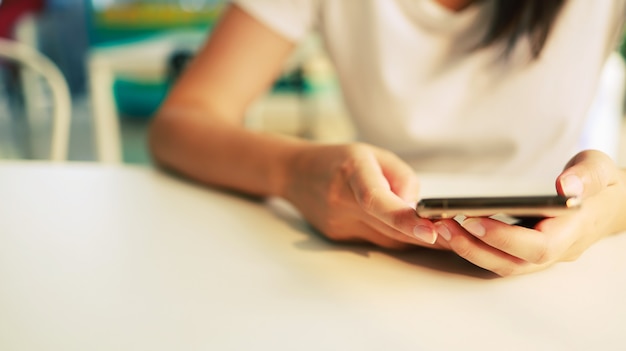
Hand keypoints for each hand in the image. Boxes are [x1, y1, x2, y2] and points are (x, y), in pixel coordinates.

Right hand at [283, 142, 438, 248]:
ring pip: (385, 239)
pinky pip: (375, 241)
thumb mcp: (373, 153)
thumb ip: (401, 178)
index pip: (376, 200)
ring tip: (446, 237)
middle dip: (425, 235)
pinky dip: (396, 237)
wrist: (295, 173)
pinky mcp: (337, 237)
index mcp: (350, 171)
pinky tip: (415, 234)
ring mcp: (336, 224)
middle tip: (459, 238)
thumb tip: (418, 209)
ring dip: (416, 239)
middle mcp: (340, 200)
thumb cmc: (339, 159)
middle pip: (386, 227)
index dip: (404, 218)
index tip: (431, 231)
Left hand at [434, 150, 625, 275]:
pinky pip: (499, 258)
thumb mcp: (601, 169)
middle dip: (475, 247)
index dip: (505, 238)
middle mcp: (556, 250)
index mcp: (574, 231)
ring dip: (469, 250)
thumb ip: (587, 175)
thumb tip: (565, 184)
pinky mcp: (527, 253)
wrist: (608, 204)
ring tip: (441, 227)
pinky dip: (474, 248)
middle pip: (512, 263)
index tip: (473, 219)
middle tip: (444, 225)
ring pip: (503, 265)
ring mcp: (541, 257)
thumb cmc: (602, 185)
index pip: (539, 246)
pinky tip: (451, 230)